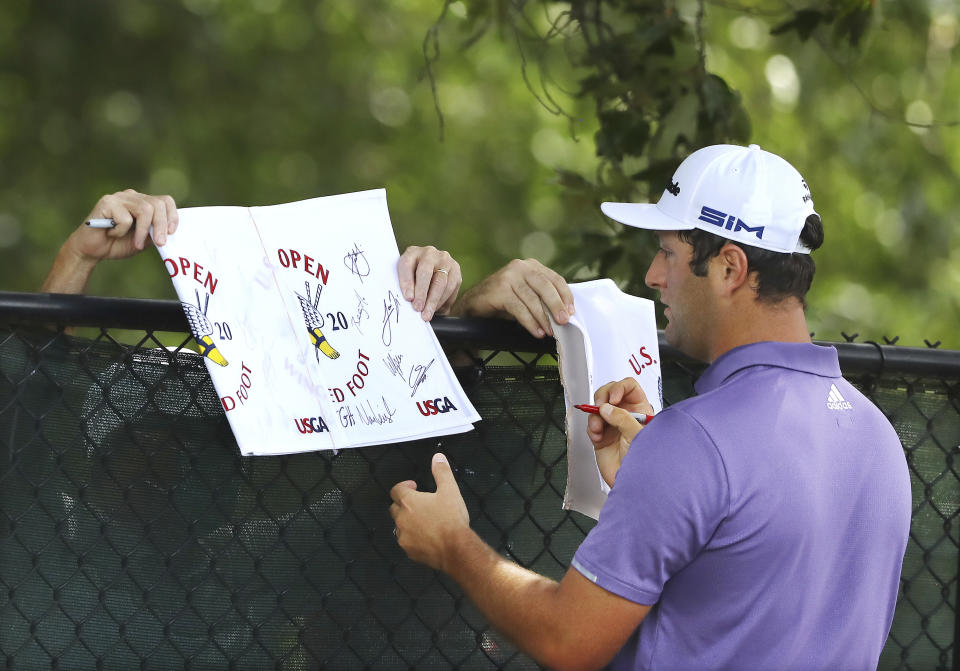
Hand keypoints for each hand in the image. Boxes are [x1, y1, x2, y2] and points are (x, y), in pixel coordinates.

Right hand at [69, 189, 178, 261]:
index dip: (172, 215)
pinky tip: (110, 233)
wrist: (92, 250)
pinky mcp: (106, 202)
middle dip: (161, 226)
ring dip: (142, 231)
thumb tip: (171, 231)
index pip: (165, 201)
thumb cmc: (117, 244)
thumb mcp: (143, 240)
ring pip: (144, 210)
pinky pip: (124, 218)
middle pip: (157, 204)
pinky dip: (120, 232)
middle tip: (160, 243)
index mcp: (143, 202)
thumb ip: (155, 232)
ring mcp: (119, 198)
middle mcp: (132, 196)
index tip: (172, 232)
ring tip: (136, 244)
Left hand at [390, 453, 469, 571]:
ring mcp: (404, 536)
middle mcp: (402, 519)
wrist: (456, 549)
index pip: (396, 490)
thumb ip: (442, 472)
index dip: (404, 486)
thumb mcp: (450, 491)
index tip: (415, 487)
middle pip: (395, 508)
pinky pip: (407, 542)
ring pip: (400, 526)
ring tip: (426, 522)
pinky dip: (414, 538)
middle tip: (421, 505)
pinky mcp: (409, 551)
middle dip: (404, 504)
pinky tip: (427, 537)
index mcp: (409, 502)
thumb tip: (438, 458)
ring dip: (408, 522)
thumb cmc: (451, 519)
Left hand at [397, 245, 462, 320]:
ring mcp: (444, 260)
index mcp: (412, 252)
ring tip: (427, 314)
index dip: (406, 282)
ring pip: (441, 282)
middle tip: (418, 309)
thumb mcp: (406, 279)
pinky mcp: (456, 269)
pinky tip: (436, 309)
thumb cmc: (413, 278)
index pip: (407, 265)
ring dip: (433, 301)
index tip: (408, 298)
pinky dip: (443, 300)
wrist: (432, 271)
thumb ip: (406, 287)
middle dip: (422, 293)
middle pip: (425, 272)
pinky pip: (451, 287)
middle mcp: (429, 253)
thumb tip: (410, 302)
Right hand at [450, 258, 572, 337]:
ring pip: (533, 299)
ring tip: (549, 331)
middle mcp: (520, 267)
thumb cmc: (503, 302)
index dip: (565, 296)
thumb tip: (564, 313)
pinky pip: (520, 308)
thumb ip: (543, 298)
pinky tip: (536, 331)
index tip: (571, 311)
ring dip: (543, 318)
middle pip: (545, 286)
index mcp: (530, 266)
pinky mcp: (499, 290)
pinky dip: (530, 322)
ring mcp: (508, 277)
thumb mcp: (527, 296)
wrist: (474, 305)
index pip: (554, 278)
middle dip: (556, 306)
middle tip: (563, 322)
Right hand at [587, 378, 653, 486]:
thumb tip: (607, 409)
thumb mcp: (637, 435)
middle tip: (601, 406)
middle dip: (603, 398)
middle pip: (610, 393)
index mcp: (641, 410)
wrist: (634, 485)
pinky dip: (592, 428)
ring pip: (598, 408)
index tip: (613, 398)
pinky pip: (592, 424)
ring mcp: (613, 426)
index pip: (629, 387)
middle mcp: (627, 416)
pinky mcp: (602, 437)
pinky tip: (597, 436)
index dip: (619, 388)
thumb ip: (622, 418)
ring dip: (595, 415)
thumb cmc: (647, 463)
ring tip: (599, 427)